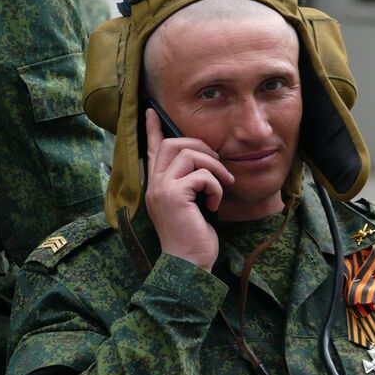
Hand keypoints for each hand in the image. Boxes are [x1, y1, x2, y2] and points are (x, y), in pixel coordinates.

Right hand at [144, 108, 233, 269]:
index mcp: (156, 185)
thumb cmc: (193, 237)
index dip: (152, 129)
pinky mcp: (174, 195)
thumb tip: (206, 161)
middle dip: (201, 146)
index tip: (152, 110)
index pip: (151, 149)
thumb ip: (190, 183)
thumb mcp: (191, 204)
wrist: (189, 264)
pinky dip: (215, 186)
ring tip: (223, 185)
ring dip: (213, 166)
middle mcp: (154, 184)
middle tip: (218, 165)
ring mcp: (161, 189)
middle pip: (172, 143)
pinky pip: (201, 175)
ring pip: (189, 154)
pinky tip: (215, 204)